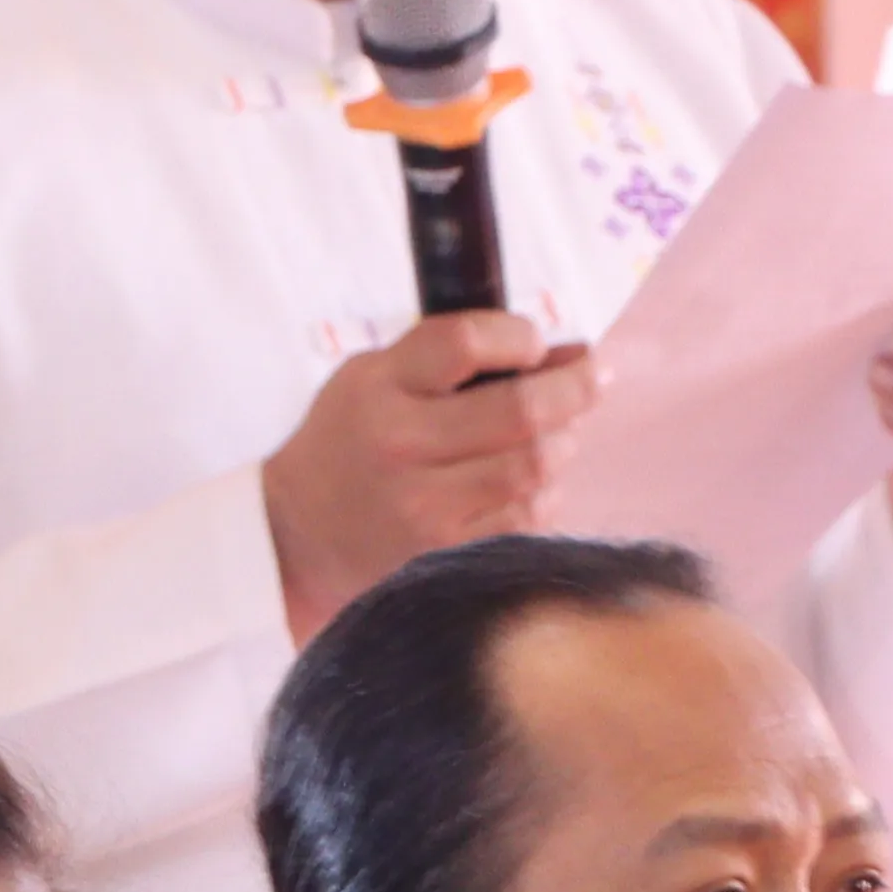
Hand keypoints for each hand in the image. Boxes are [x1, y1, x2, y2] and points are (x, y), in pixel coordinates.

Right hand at [264, 312, 598, 640]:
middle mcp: (400, 448)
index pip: (465, 343)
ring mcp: (425, 509)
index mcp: (379, 389)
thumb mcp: (371, 378)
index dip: (519, 336)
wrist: (297, 540)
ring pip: (534, 466)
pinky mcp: (445, 556)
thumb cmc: (349, 444)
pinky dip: (545, 492)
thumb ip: (444, 356)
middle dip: (575, 386)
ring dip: (564, 441)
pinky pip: (527, 517)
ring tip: (560, 430)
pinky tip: (533, 481)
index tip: (539, 341)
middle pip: (520, 410)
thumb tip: (554, 351)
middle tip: (594, 375)